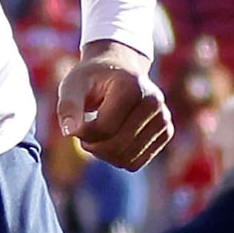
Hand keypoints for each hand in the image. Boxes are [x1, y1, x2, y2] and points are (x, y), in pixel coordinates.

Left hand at [58, 40, 171, 170]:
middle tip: (83, 133)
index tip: (74, 123)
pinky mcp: (166, 133)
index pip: (104, 128)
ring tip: (97, 134)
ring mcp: (163, 118)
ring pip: (126, 159)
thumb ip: (68, 106)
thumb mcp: (73, 85)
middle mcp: (154, 102)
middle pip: (117, 146)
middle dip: (93, 145)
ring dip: (104, 154)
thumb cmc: (93, 78)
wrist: (119, 69)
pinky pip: (136, 163)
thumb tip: (69, 131)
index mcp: (132, 86)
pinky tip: (111, 140)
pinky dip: (118, 158)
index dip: (82, 133)